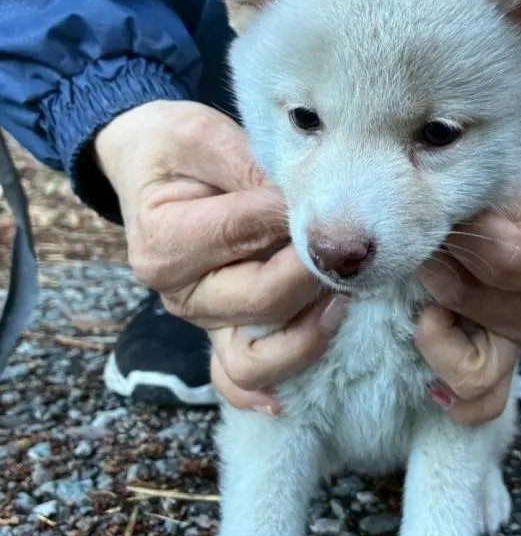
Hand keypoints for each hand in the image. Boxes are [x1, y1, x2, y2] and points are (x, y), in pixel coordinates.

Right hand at [94, 100, 346, 411]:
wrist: (154, 170)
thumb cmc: (179, 150)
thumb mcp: (204, 136)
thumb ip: (248, 166)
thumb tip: (303, 201)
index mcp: (165, 241)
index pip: (245, 235)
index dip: (293, 215)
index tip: (328, 192)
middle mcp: (179, 292)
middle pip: (262, 300)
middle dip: (315, 273)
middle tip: (350, 246)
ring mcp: (202, 320)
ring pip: (255, 358)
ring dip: (308, 335)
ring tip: (344, 301)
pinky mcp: (220, 333)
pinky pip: (236, 379)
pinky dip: (260, 393)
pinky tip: (287, 399)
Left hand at [415, 132, 520, 424]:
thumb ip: (510, 190)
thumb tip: (459, 220)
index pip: (500, 258)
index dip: (463, 230)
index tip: (451, 203)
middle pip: (465, 299)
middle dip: (436, 261)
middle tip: (430, 232)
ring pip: (468, 360)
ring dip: (432, 320)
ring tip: (428, 281)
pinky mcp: (503, 357)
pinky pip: (480, 399)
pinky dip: (449, 386)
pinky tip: (428, 353)